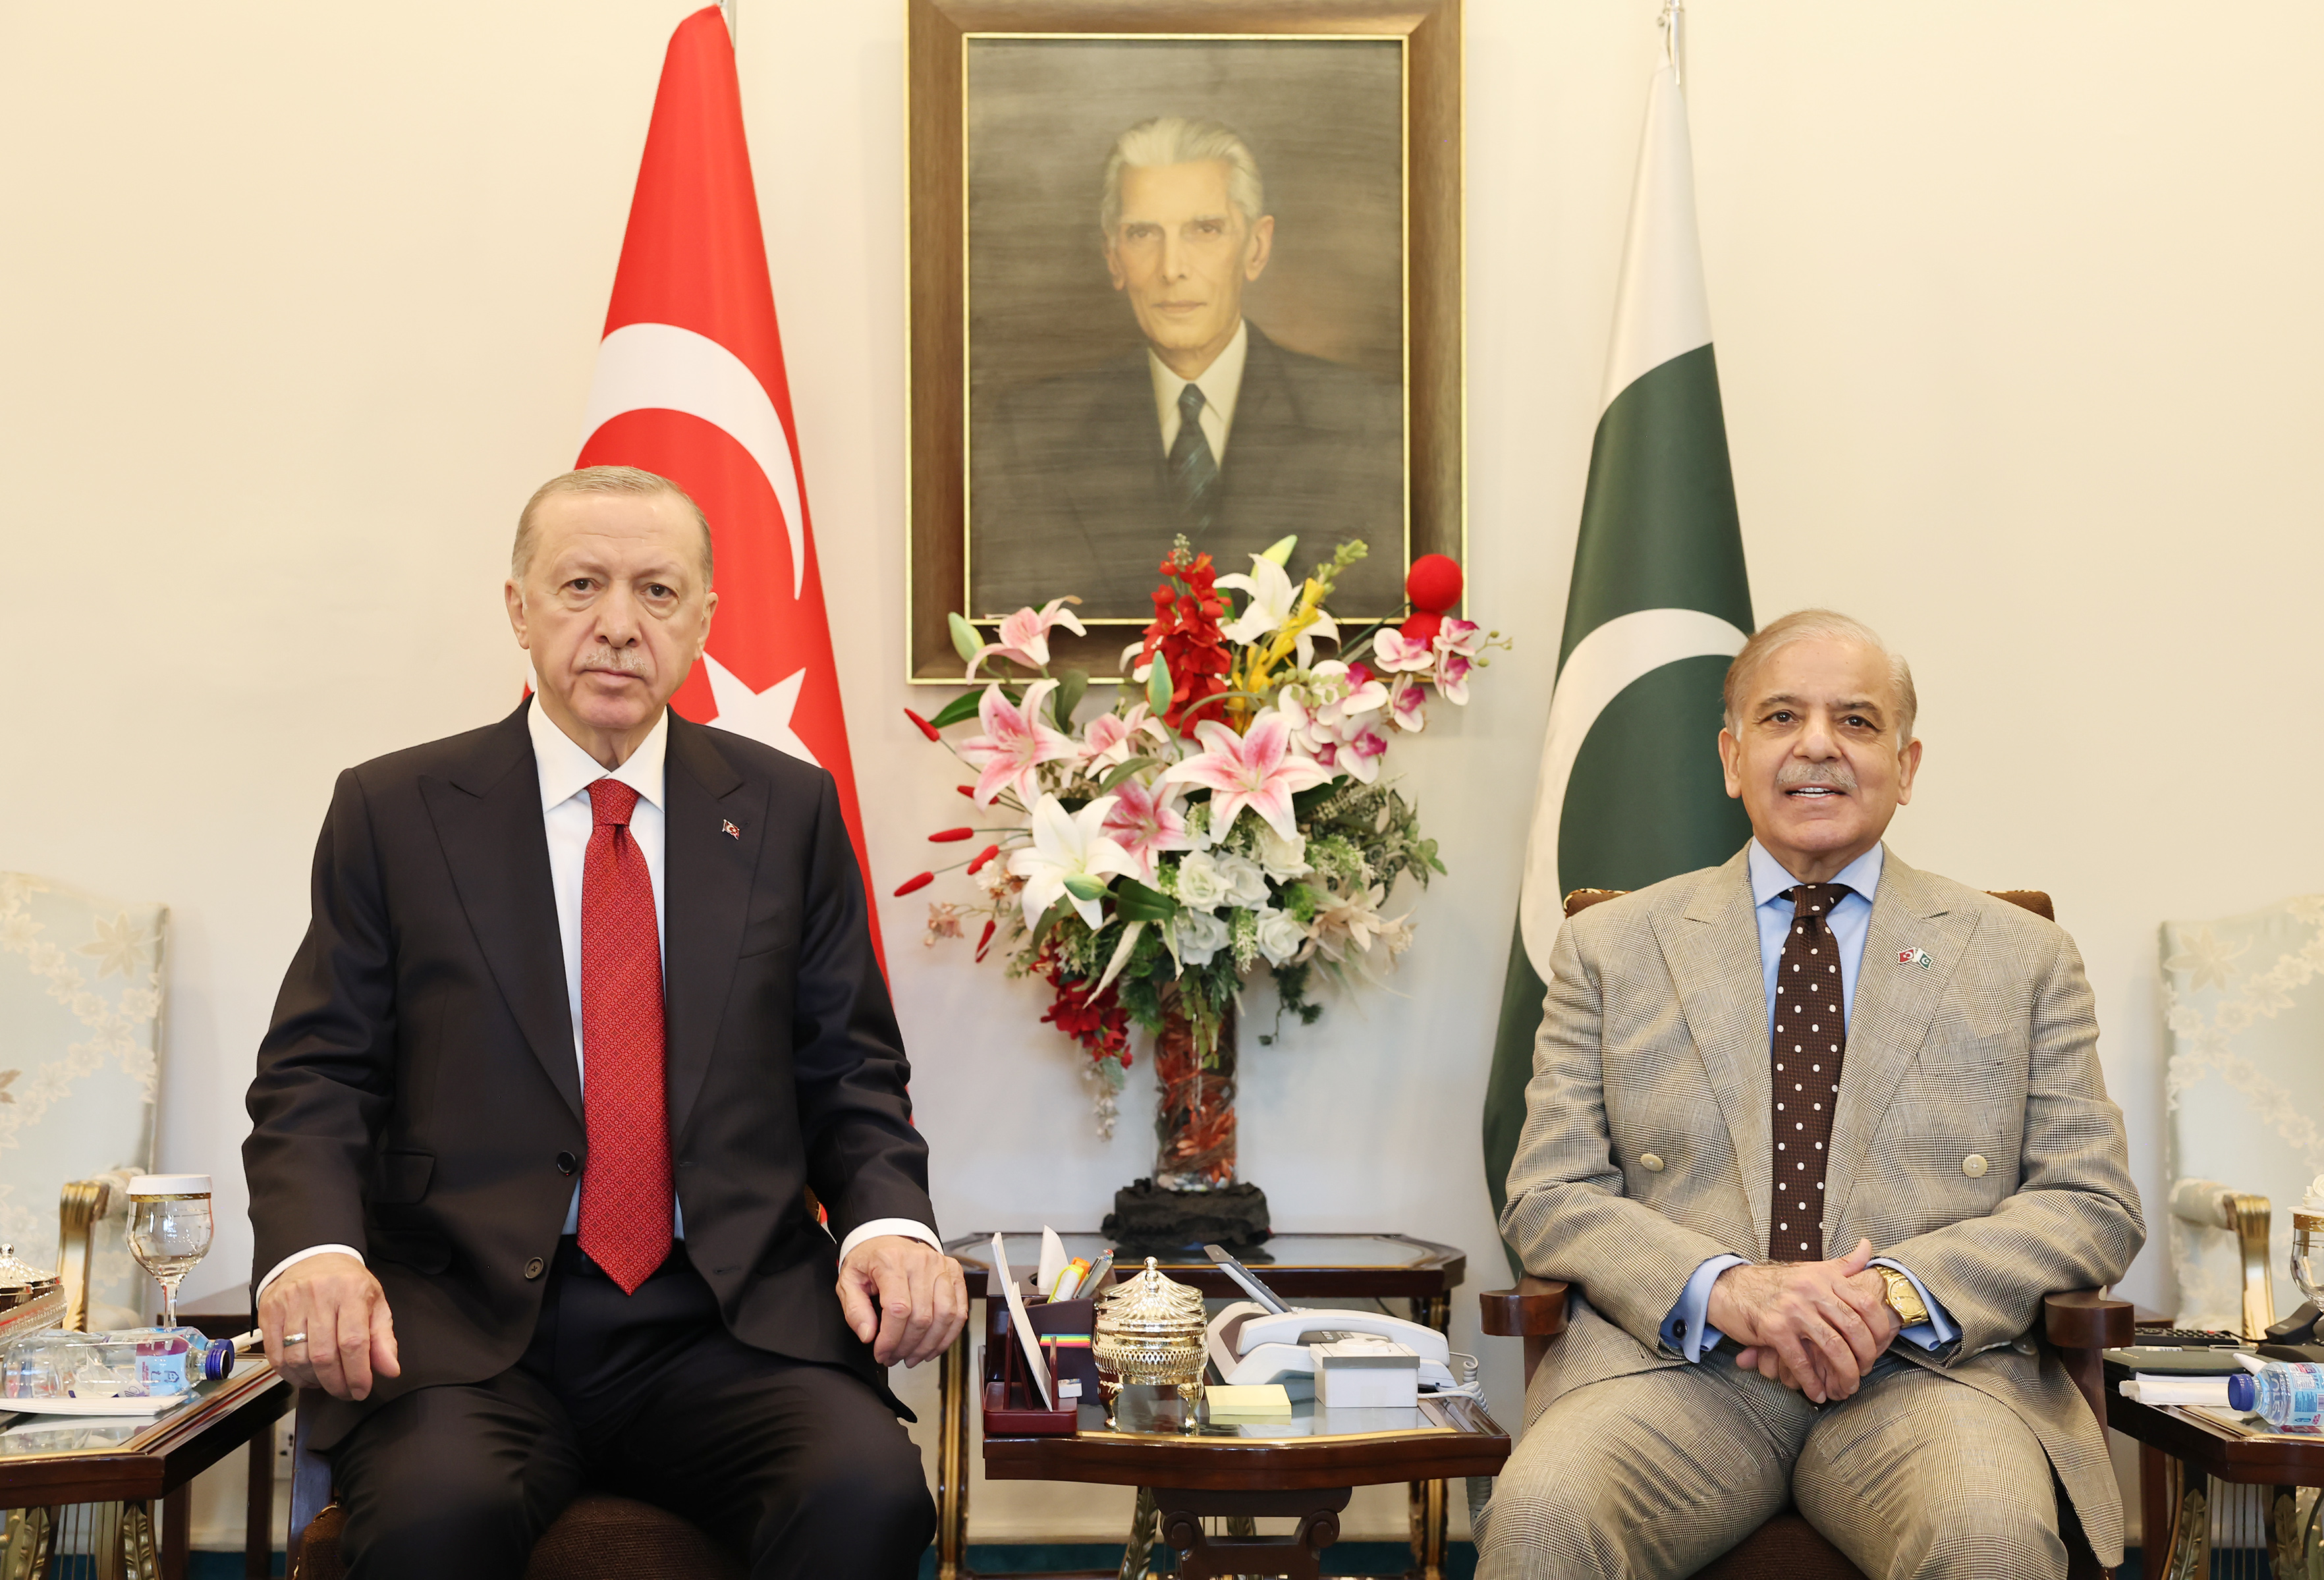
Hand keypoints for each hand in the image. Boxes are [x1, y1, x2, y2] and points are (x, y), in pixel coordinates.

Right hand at [258, 1253, 399, 1400]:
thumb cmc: (349, 1284)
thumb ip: (383, 1339)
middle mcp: (318, 1295)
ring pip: (297, 1358)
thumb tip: (390, 1370)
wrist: (315, 1256)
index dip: (357, 1373)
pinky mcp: (269, 1311)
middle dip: (335, 1383)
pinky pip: (275, 1355)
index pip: (353, 1342)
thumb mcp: (375, 1304)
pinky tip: (304, 1376)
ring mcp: (290, 1303)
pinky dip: (290, 1375)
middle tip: (345, 1392)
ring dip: (312, 1381)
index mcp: (351, 1291)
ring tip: (325, 1383)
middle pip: (323, 1355)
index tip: (361, 1390)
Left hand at [837, 1236, 967, 1367]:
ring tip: (913, 1356)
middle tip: (894, 1357)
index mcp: (891, 1261)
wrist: (888, 1239)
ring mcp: (941, 1266)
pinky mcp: (954, 1273)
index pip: (898, 1309)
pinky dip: (948, 1335)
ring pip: (945, 1316)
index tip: (882, 1352)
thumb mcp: (849, 1281)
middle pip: (922, 1316)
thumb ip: (854, 1309)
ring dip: (929, 1345)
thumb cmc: (870, 1260)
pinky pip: (959, 1311)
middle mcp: (921, 1261)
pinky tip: (934, 1346)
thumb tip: (868, 1335)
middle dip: (907, 1346)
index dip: (890, 1339)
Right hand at [1706, 1239, 1899, 1402]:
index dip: (1879, 1330)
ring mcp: (1792, 1309)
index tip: (1880, 1347)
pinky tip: (1817, 1393)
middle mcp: (1811, 1290)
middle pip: (1853, 1329)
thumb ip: (1843, 1264)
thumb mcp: (1811, 1269)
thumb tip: (1868, 1246)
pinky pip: (1800, 1361)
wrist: (1730, 1288)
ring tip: (1846, 1388)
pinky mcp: (1774, 1328)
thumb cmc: (1774, 1283)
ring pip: (1832, 1347)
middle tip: (1865, 1372)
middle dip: (1865, 1357)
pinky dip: (1811, 1382)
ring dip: (1844, 1374)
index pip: (1865, 1304)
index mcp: (1824, 1277)